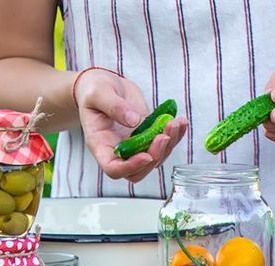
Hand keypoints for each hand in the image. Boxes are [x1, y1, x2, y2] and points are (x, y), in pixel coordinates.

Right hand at [74, 69, 188, 181]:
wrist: (102, 84)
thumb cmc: (93, 90)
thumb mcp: (98, 93)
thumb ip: (114, 106)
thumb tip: (134, 121)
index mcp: (100, 144)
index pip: (113, 168)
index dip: (131, 167)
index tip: (146, 155)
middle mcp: (117, 150)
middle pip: (138, 171)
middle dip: (155, 156)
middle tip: (164, 134)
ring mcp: (134, 144)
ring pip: (155, 159)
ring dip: (169, 145)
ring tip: (175, 123)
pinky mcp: (147, 135)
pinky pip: (163, 143)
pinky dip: (176, 136)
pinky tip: (181, 122)